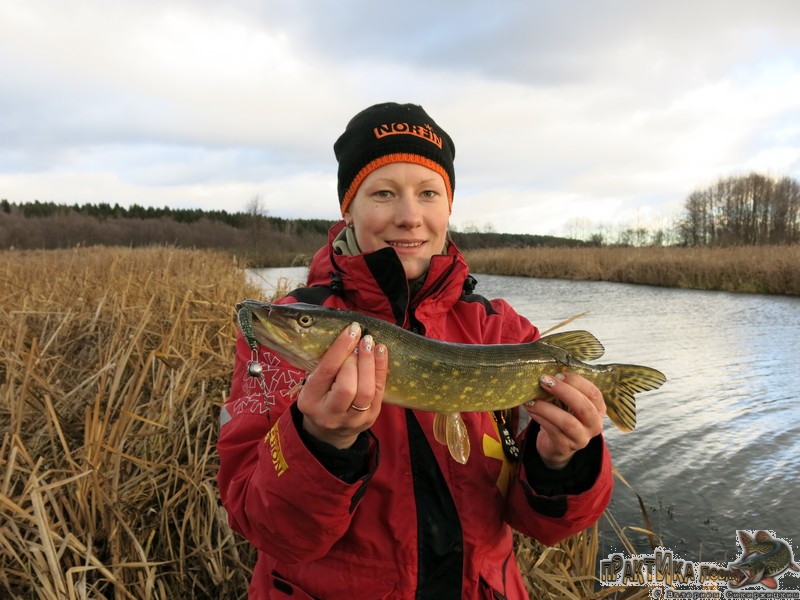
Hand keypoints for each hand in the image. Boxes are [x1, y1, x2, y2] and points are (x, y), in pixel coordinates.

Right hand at [297, 322, 388, 448]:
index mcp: (310, 400)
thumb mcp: (313, 384)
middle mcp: (330, 413)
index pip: (327, 372)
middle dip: (356, 359)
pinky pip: (379, 392)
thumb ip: (325, 365)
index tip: (352, 330)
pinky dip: (381, 369)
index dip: (341, 348)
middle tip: (361, 340)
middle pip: (347, 386)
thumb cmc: (320, 398)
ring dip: (370, 363)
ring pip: (366, 391)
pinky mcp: (370, 419)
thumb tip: (347, 335)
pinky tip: (381, 352)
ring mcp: (352, 419)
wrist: (329, 433)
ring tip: (371, 344)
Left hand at [523, 373, 605, 469]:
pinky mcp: (565, 447)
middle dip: (563, 391)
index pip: (594, 393)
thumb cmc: (563, 417)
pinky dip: (540, 418)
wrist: (557, 446)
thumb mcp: (569, 403)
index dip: (577, 382)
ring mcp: (581, 438)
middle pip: (583, 407)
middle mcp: (594, 425)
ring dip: (546, 407)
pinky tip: (530, 409)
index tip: (559, 373)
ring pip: (567, 422)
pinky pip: (552, 431)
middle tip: (544, 380)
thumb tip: (546, 370)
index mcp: (598, 409)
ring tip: (531, 399)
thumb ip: (565, 389)